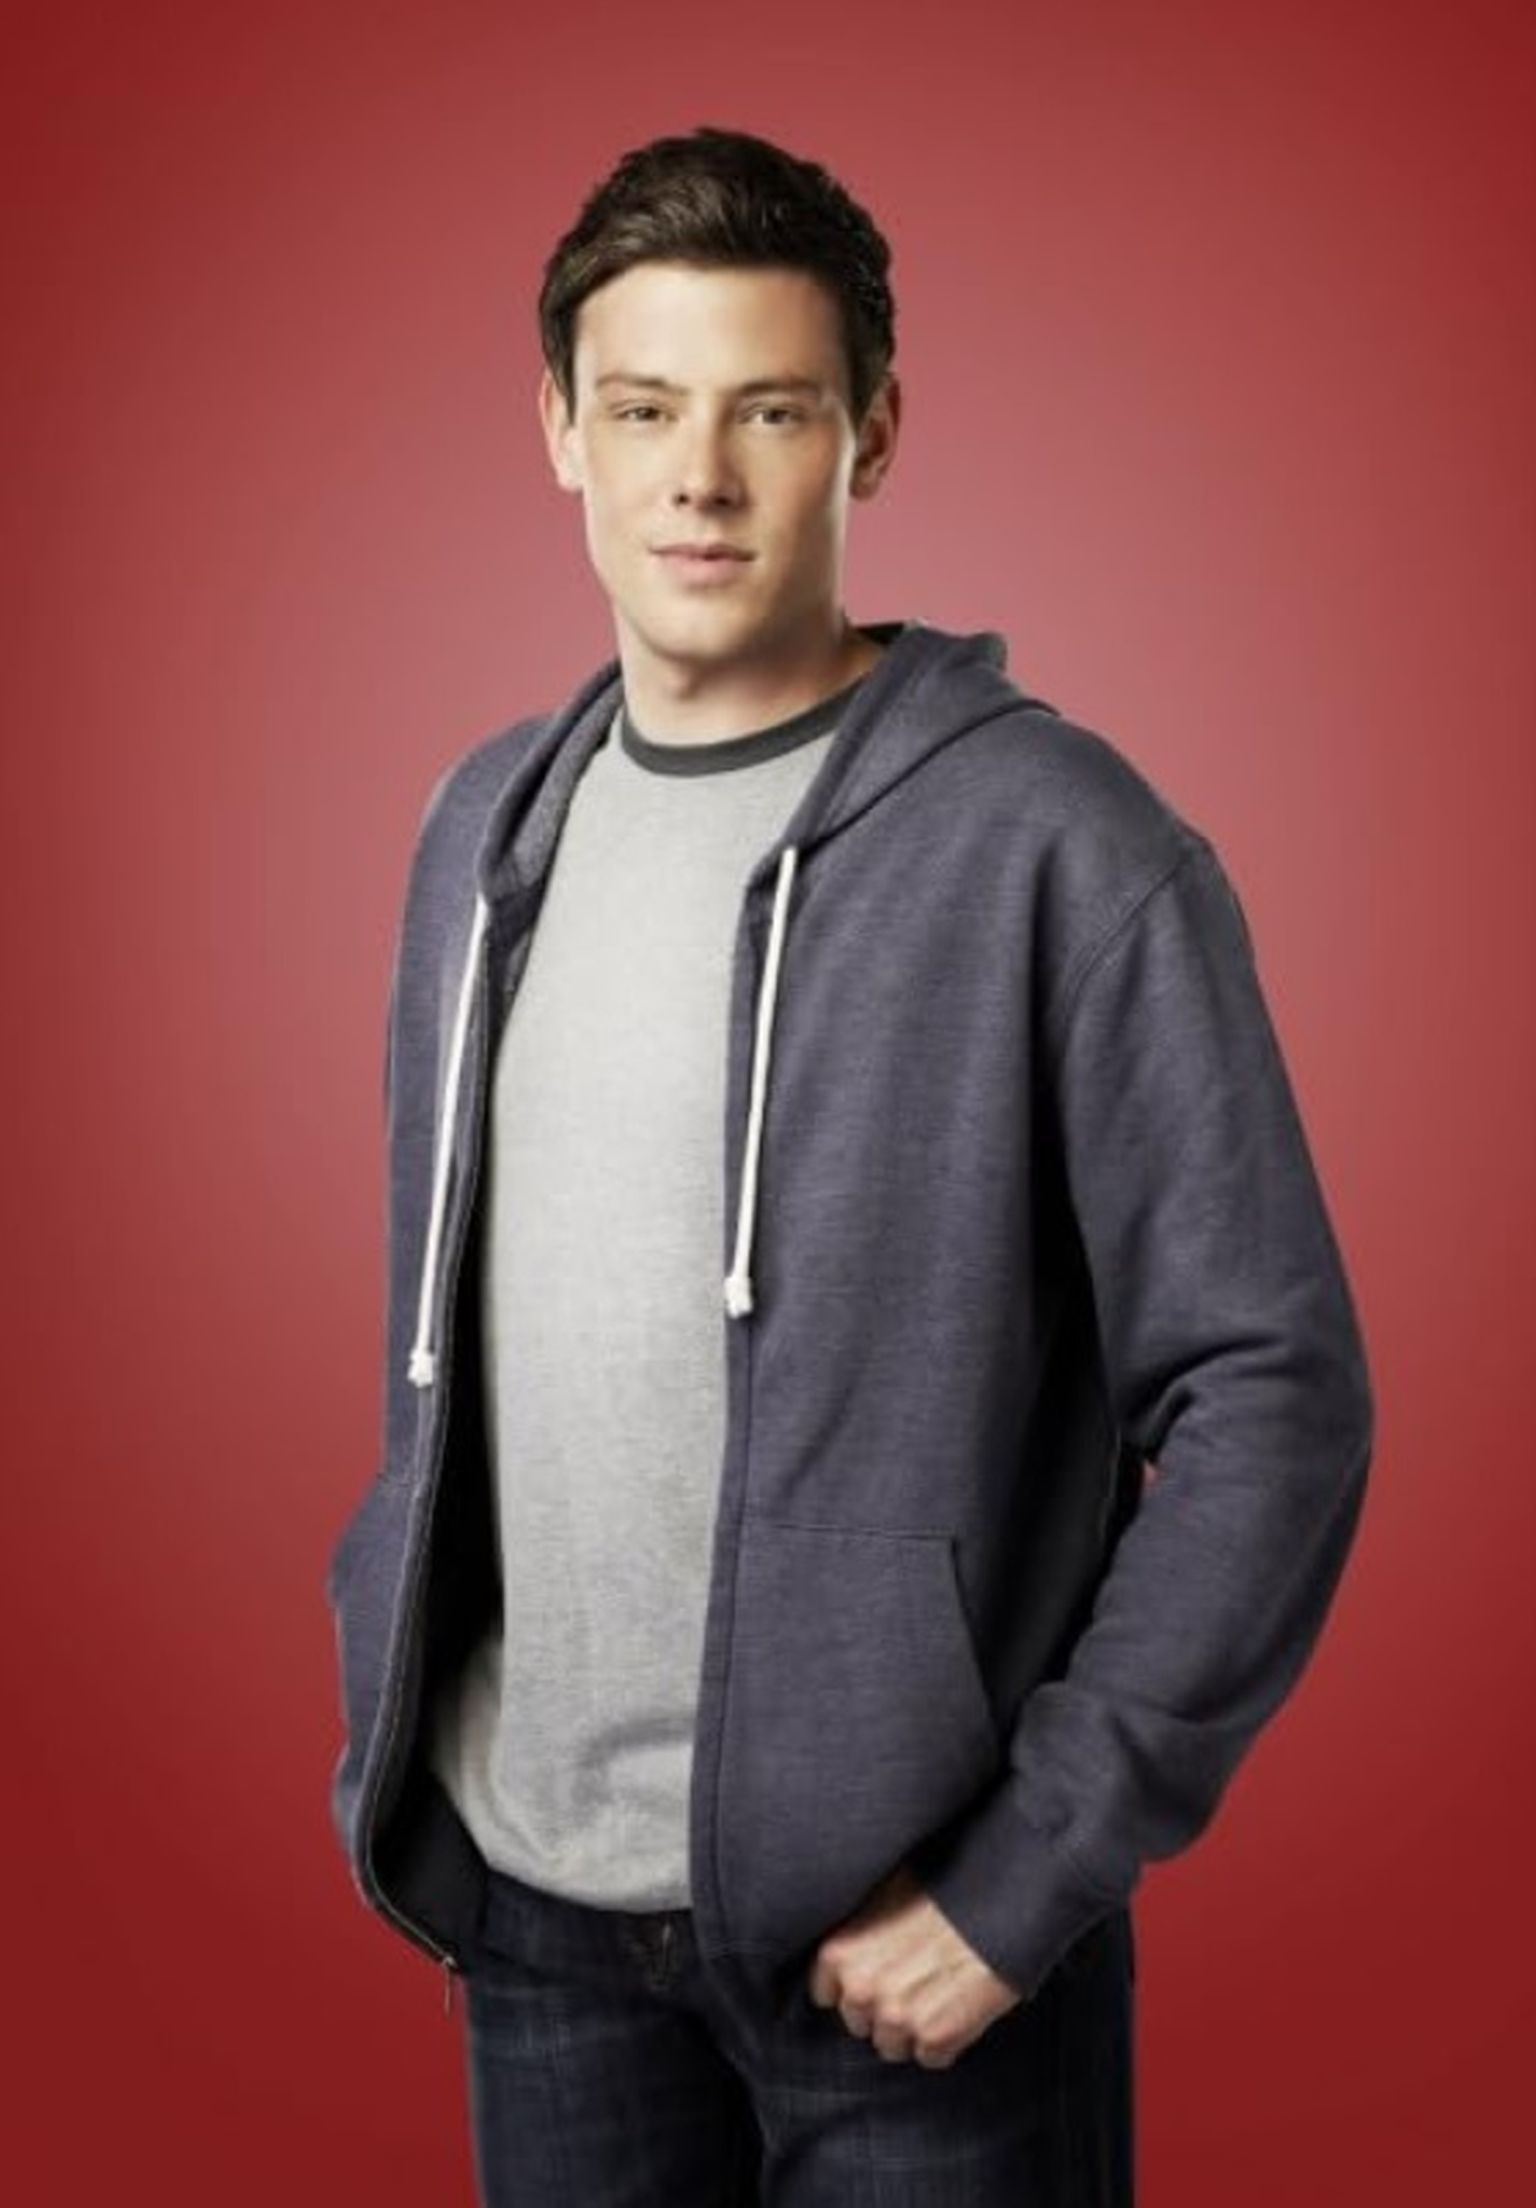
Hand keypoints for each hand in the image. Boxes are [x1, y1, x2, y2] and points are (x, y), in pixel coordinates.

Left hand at [807, 1860, 1027, 2067]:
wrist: (999, 1903)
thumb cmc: (944, 1889)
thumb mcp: (886, 1891)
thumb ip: (857, 1925)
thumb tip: (845, 1941)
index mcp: (839, 1952)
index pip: (825, 1994)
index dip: (852, 1986)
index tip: (875, 1977)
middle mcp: (860, 1989)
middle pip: (860, 2025)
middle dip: (883, 2009)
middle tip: (915, 1980)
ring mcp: (897, 2017)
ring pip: (893, 2047)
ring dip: (913, 2029)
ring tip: (939, 1991)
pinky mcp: (935, 2038)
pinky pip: (930, 2058)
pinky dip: (946, 2041)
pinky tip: (958, 2006)